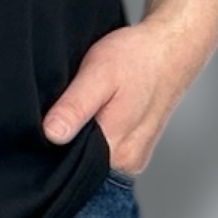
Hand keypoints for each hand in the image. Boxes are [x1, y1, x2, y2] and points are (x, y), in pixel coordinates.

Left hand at [41, 5, 217, 176]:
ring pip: (91, 158)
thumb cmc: (137, 58)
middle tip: (67, 109)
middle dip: (65, 143)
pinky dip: (94, 136)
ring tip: (85, 109)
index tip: (46, 125)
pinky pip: (104, 152)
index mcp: (116, 151)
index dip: (49, 149)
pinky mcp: (135, 150)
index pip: (68, 168)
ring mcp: (133, 159)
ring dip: (81, 138)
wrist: (172, 49)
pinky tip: (96, 115)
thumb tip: (51, 134)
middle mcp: (127, 163)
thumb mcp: (98, 74)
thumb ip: (74, 107)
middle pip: (79, 165)